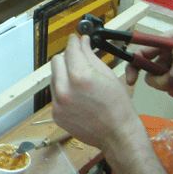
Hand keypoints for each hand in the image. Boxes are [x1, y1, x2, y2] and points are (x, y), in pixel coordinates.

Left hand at [50, 33, 142, 151]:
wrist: (117, 135)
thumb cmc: (118, 106)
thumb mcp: (108, 75)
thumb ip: (90, 55)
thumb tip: (83, 41)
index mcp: (80, 77)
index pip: (70, 50)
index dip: (73, 41)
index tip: (75, 39)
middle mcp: (65, 90)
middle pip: (56, 61)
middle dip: (67, 57)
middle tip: (78, 59)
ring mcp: (58, 103)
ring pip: (54, 77)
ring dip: (64, 74)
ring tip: (80, 82)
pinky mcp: (55, 114)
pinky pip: (55, 94)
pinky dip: (64, 90)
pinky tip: (77, 96)